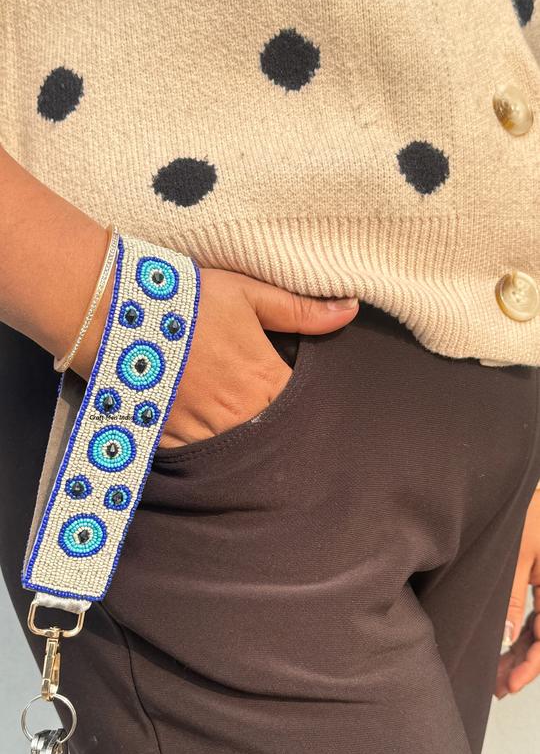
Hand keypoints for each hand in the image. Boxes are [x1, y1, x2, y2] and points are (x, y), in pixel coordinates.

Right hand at [158, 267, 358, 447]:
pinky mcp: (169, 440)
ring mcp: (202, 431)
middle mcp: (237, 413)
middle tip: (269, 424)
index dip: (304, 412)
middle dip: (273, 432)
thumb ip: (300, 310)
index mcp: (263, 379)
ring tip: (235, 433)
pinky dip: (202, 453)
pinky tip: (204, 442)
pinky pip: (195, 459)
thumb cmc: (187, 299)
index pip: (301, 410)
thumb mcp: (247, 294)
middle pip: (270, 437)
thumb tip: (350, 310)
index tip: (302, 408)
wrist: (116, 311)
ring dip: (240, 446)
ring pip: (235, 453)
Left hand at [494, 489, 539, 698]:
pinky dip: (517, 631)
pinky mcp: (533, 576)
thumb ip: (512, 597)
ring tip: (496, 675)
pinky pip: (531, 612)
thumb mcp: (516, 554)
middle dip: (523, 664)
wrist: (513, 484)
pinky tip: (502, 645)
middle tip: (498, 687)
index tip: (513, 683)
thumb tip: (507, 637)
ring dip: (519, 651)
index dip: (533, 663)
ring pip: (537, 627)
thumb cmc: (524, 511)